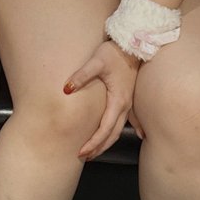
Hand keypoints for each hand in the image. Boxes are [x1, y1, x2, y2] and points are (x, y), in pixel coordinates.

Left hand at [63, 39, 140, 159]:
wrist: (133, 43)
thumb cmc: (114, 52)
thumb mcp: (96, 61)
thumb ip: (81, 75)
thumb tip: (66, 89)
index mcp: (118, 101)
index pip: (105, 129)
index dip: (93, 142)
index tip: (81, 152)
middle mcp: (125, 105)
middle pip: (113, 134)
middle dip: (99, 147)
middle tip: (84, 156)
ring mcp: (129, 103)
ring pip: (118, 129)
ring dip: (106, 141)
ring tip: (94, 150)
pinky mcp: (128, 97)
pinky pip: (126, 121)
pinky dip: (119, 130)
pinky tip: (130, 136)